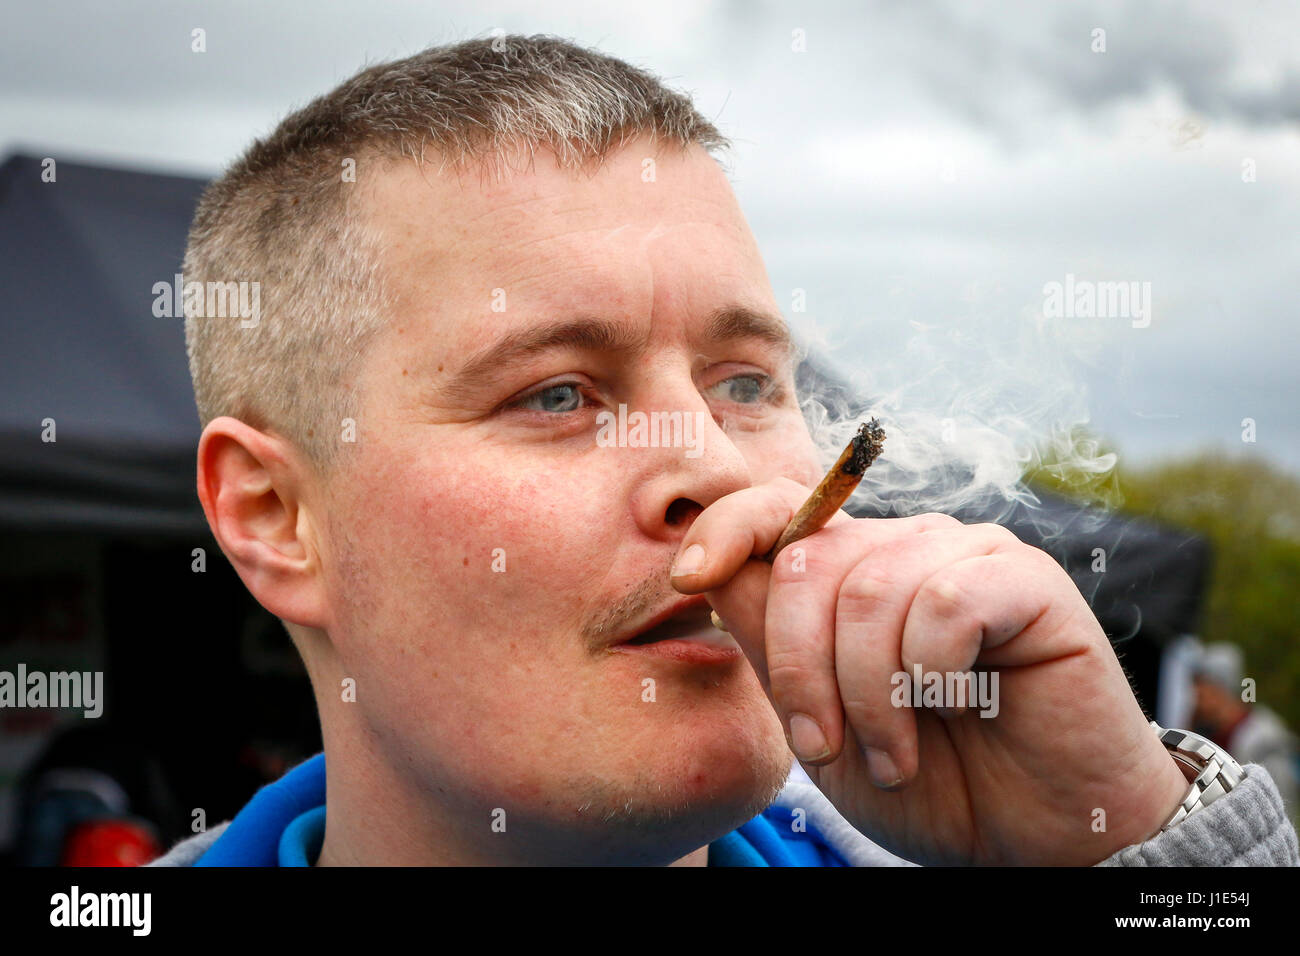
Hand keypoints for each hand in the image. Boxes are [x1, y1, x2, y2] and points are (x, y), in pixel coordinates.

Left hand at [671, 477, 1188, 864]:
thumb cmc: (931, 782)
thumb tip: (710, 572)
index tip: (686, 576)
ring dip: (868, 693)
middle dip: (798, 667)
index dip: (724, 528)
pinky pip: (946, 600)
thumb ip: (771, 646)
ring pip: (869, 587)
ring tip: (894, 756)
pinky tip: (953, 708)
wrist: (1034, 839)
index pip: (776, 511)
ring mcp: (967, 555)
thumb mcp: (822, 724)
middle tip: (823, 744)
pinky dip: (930, 672)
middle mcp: (905, 549)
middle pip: (807, 560)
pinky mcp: (1026, 579)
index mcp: (852, 574)